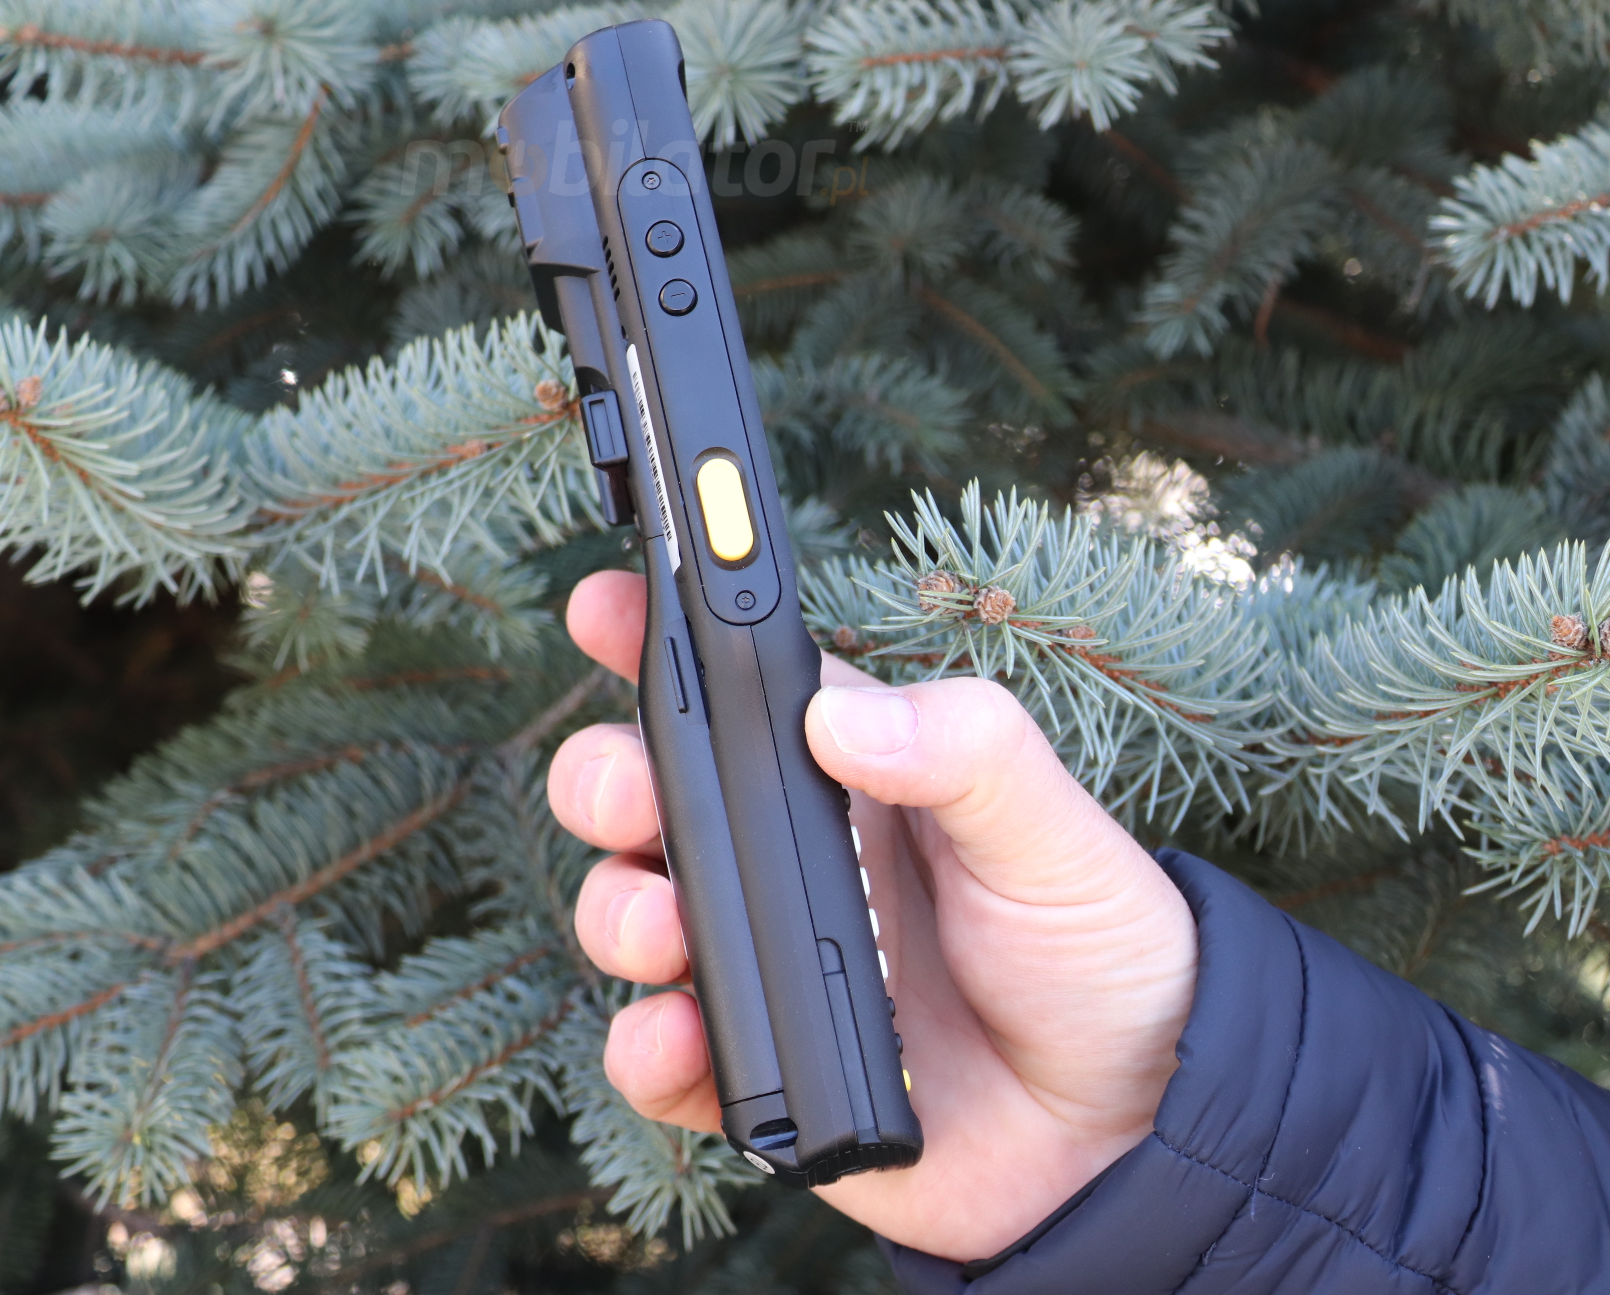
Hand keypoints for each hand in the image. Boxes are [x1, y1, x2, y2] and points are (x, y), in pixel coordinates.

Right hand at [547, 569, 1197, 1261]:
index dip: (653, 637)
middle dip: (604, 780)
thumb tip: (839, 720)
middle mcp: (782, 861)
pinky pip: (661, 1058)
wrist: (1131, 1126)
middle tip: (625, 794)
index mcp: (842, 776)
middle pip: (644, 797)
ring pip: (629, 917)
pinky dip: (644, 1046)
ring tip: (664, 927)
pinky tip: (677, 1032)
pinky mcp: (756, 1073)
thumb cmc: (1097, 946)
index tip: (602, 606)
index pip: (728, 688)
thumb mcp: (1051, 826)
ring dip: (617, 910)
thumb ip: (964, 749)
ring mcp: (761, 965)